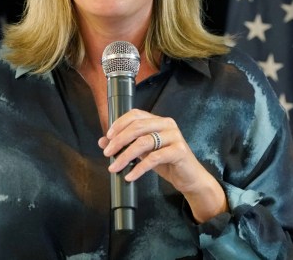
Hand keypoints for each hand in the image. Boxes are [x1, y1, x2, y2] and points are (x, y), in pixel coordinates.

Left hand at [98, 109, 227, 222]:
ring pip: (143, 142)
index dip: (120, 123)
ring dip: (125, 155)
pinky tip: (130, 176)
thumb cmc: (167, 162)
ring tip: (114, 167)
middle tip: (107, 153)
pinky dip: (138, 168)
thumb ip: (127, 145)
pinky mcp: (179, 151)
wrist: (189, 177)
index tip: (108, 136)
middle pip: (137, 127)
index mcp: (159, 121)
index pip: (136, 114)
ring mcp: (175, 136)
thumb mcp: (144, 152)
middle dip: (119, 140)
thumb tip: (103, 142)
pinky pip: (154, 158)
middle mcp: (167, 124)